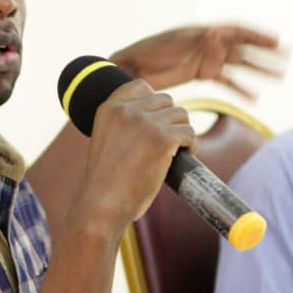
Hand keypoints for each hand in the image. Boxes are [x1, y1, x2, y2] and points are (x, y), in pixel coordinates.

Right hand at [77, 79, 195, 230]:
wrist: (102, 206)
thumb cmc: (106, 182)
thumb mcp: (106, 140)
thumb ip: (123, 123)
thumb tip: (157, 114)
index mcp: (109, 108)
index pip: (141, 86)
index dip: (154, 102)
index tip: (154, 121)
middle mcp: (127, 111)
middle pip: (165, 100)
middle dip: (169, 120)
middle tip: (166, 142)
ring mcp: (146, 123)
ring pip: (181, 115)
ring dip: (181, 131)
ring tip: (174, 150)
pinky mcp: (163, 139)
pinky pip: (189, 133)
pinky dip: (190, 145)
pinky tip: (182, 156)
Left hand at [109, 24, 283, 98]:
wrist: (131, 70)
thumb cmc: (148, 53)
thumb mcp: (173, 45)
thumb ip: (197, 39)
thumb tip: (219, 31)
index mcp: (204, 32)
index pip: (237, 31)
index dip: (258, 36)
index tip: (277, 41)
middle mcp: (209, 43)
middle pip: (244, 48)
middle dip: (265, 54)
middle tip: (287, 60)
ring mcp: (207, 58)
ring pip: (239, 65)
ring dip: (259, 71)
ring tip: (280, 77)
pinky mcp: (201, 73)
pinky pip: (226, 81)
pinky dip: (240, 88)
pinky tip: (254, 98)